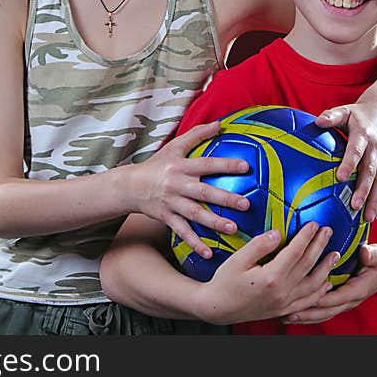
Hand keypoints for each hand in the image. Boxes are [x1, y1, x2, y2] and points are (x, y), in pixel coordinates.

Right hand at [131, 121, 250, 259]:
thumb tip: (220, 123)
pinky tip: (208, 253)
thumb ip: (197, 134)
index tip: (246, 167)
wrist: (130, 186)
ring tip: (233, 229)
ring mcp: (171, 203)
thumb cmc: (158, 164)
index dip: (226, 165)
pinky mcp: (166, 218)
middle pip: (204, 192)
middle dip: (226, 198)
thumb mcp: (175, 146)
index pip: (207, 164)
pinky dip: (194, 243)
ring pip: (195, 214)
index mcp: (181, 166)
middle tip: (246, 204)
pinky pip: (182, 232)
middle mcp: (177, 185)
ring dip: (214, 222)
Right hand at [197, 222, 339, 324]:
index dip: (306, 236)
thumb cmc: (225, 282)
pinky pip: (307, 301)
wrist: (218, 308)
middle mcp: (282, 292)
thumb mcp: (238, 259)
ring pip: (313, 284)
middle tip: (328, 231)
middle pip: (308, 265)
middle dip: (320, 246)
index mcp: (271, 277)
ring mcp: (284, 303)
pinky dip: (320, 292)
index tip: (314, 223)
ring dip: (325, 268)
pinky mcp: (284, 310)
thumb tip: (277, 233)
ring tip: (334, 254)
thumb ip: (259, 245)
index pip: (295, 252)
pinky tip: (326, 283)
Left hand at [282, 243, 376, 324]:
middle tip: (288, 313)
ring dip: (305, 317)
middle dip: (307, 314)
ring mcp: (343, 304)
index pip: (336, 297)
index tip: (303, 298)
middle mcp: (349, 300)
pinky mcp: (337, 303)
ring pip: (323, 315)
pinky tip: (295, 315)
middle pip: (326, 311)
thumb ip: (371, 254)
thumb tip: (365, 252)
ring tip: (286, 317)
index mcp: (357, 290)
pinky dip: (309, 315)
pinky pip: (322, 312)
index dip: (320, 299)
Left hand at [315, 100, 376, 221]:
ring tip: (368, 218)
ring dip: (375, 201)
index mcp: (363, 135)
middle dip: (364, 190)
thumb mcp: (345, 110)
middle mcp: (376, 148)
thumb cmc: (358, 113)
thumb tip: (317, 121)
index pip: (356, 151)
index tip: (340, 178)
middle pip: (371, 171)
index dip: (349, 164)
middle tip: (355, 206)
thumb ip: (332, 116)